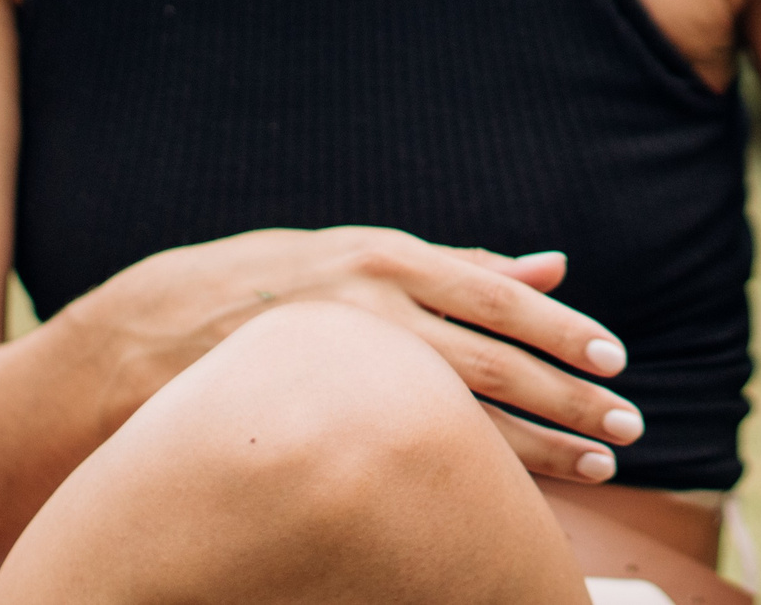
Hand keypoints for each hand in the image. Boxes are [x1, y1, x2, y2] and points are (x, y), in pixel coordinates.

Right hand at [88, 226, 643, 481]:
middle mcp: (366, 312)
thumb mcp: (359, 260)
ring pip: (457, 418)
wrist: (131, 342)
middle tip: (629, 426)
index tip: (615, 360)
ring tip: (595, 467)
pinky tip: (509, 499)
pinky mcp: (311, 426)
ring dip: (535, 447)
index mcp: (385, 261)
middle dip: (567, 397)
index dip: (561, 329)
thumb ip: (459, 268)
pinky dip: (466, 476)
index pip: (495, 297)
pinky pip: (404, 457)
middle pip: (490, 363)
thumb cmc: (266, 288)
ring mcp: (336, 375)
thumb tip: (554, 264)